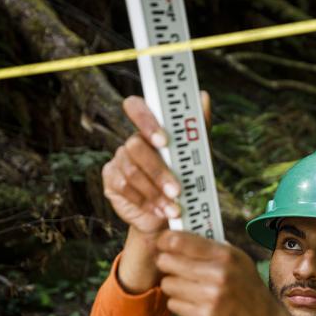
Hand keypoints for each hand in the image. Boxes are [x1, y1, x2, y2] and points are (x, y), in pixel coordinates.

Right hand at [101, 92, 211, 234]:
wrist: (170, 219)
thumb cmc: (184, 182)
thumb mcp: (197, 157)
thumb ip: (199, 129)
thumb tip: (203, 96)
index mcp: (151, 129)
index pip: (136, 107)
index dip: (146, 120)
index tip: (163, 141)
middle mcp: (133, 141)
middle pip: (135, 146)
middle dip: (158, 171)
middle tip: (177, 190)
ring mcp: (119, 160)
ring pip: (131, 171)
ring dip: (155, 192)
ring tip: (173, 207)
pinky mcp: (111, 180)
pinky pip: (123, 187)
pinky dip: (146, 201)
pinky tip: (161, 211)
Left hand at [155, 230, 298, 315]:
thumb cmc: (247, 289)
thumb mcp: (238, 260)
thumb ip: (211, 248)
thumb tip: (179, 235)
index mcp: (226, 255)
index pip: (179, 240)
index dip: (165, 241)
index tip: (163, 244)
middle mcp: (219, 273)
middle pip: (167, 261)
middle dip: (167, 265)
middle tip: (175, 269)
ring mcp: (211, 296)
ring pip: (168, 284)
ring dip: (174, 287)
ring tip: (190, 289)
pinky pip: (173, 304)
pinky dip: (180, 304)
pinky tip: (194, 304)